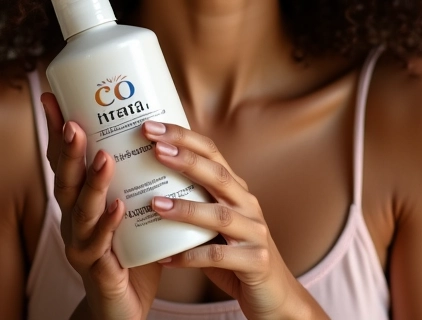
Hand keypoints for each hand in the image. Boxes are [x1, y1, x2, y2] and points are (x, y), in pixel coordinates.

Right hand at [42, 93, 162, 319]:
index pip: (64, 159)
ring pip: (80, 212)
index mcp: (79, 200)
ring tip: (103, 157)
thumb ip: (136, 170)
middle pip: (66, 180)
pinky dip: (108, 226)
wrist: (122, 309)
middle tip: (74, 121)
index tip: (52, 96)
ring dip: (91, 183)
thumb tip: (156, 120)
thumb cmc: (129, 249)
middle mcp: (74, 220)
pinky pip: (101, 249)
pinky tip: (118, 207)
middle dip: (69, 150)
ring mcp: (82, 247)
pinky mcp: (99, 273)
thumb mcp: (130, 202)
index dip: (57, 129)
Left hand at [141, 120, 324, 319]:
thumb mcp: (216, 221)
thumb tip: (146, 180)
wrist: (275, 295)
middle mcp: (248, 204)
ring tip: (154, 203)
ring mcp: (255, 232)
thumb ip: (194, 200)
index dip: (184, 137)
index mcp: (237, 189)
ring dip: (186, 208)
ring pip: (219, 215)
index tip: (152, 127)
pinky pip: (218, 258)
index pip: (212, 152)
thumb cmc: (235, 254)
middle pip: (217, 174)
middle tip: (154, 146)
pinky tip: (166, 258)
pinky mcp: (256, 262)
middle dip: (185, 158)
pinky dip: (190, 257)